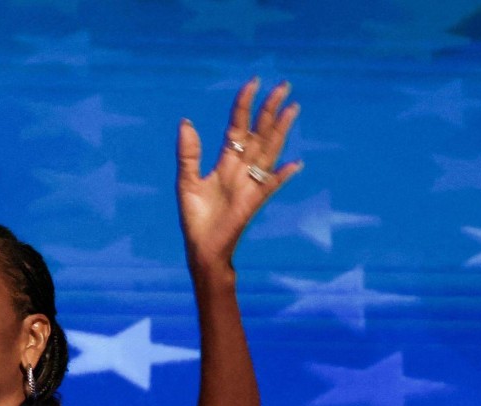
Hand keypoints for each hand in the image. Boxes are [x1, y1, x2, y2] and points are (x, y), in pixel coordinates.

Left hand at [177, 78, 302, 274]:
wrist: (202, 247)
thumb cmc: (195, 217)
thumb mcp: (186, 181)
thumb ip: (188, 153)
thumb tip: (186, 122)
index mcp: (225, 161)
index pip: (238, 126)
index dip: (244, 105)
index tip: (253, 83)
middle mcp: (242, 168)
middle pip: (260, 133)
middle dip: (270, 110)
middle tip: (284, 85)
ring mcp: (250, 183)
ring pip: (269, 150)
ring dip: (281, 130)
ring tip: (293, 108)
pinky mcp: (253, 202)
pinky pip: (270, 186)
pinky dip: (282, 176)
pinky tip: (295, 164)